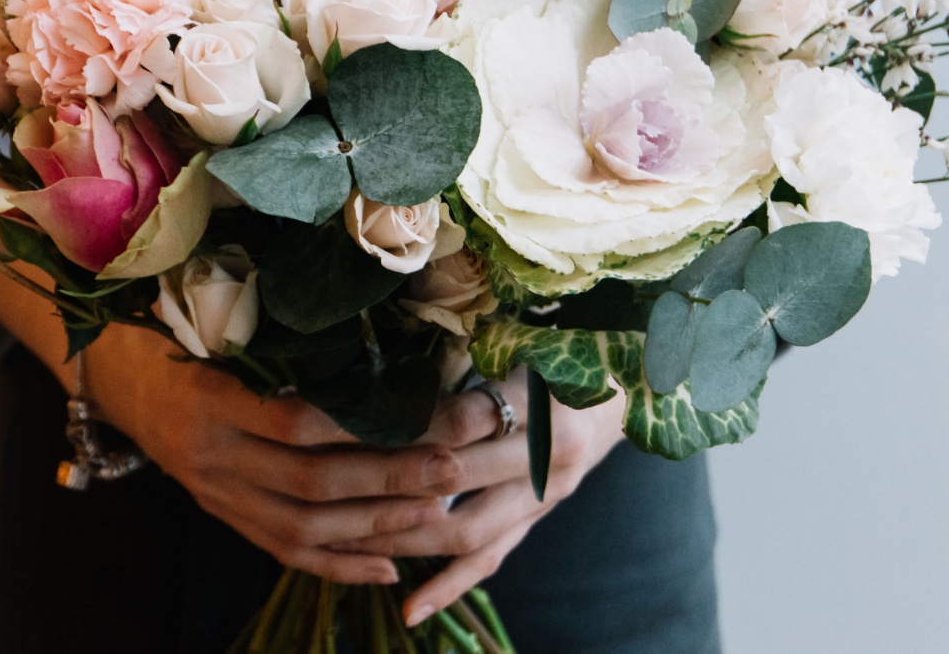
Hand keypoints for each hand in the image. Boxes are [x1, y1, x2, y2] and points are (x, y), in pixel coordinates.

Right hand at [0, 259, 460, 585]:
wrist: (110, 372)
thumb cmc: (171, 329)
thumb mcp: (213, 321)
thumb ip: (278, 337)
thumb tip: (369, 329)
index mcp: (212, 399)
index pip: (298, 422)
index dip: (363, 425)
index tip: (425, 410)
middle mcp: (213, 457)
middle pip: (313, 480)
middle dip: (390, 477)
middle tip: (453, 464)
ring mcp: (217, 494)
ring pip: (305, 525)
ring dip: (375, 525)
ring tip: (437, 514)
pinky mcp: (223, 515)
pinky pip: (284, 551)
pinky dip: (339, 564)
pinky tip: (389, 568)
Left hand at [333, 367, 628, 625]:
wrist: (626, 387)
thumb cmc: (560, 350)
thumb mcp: (521, 339)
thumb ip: (466, 351)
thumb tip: (384, 362)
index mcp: (541, 401)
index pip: (457, 419)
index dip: (397, 422)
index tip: (340, 418)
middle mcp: (547, 457)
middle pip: (452, 479)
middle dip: (381, 482)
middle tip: (322, 482)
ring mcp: (545, 497)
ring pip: (465, 532)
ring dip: (402, 538)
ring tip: (343, 539)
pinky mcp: (538, 520)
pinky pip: (490, 560)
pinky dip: (448, 586)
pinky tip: (407, 608)